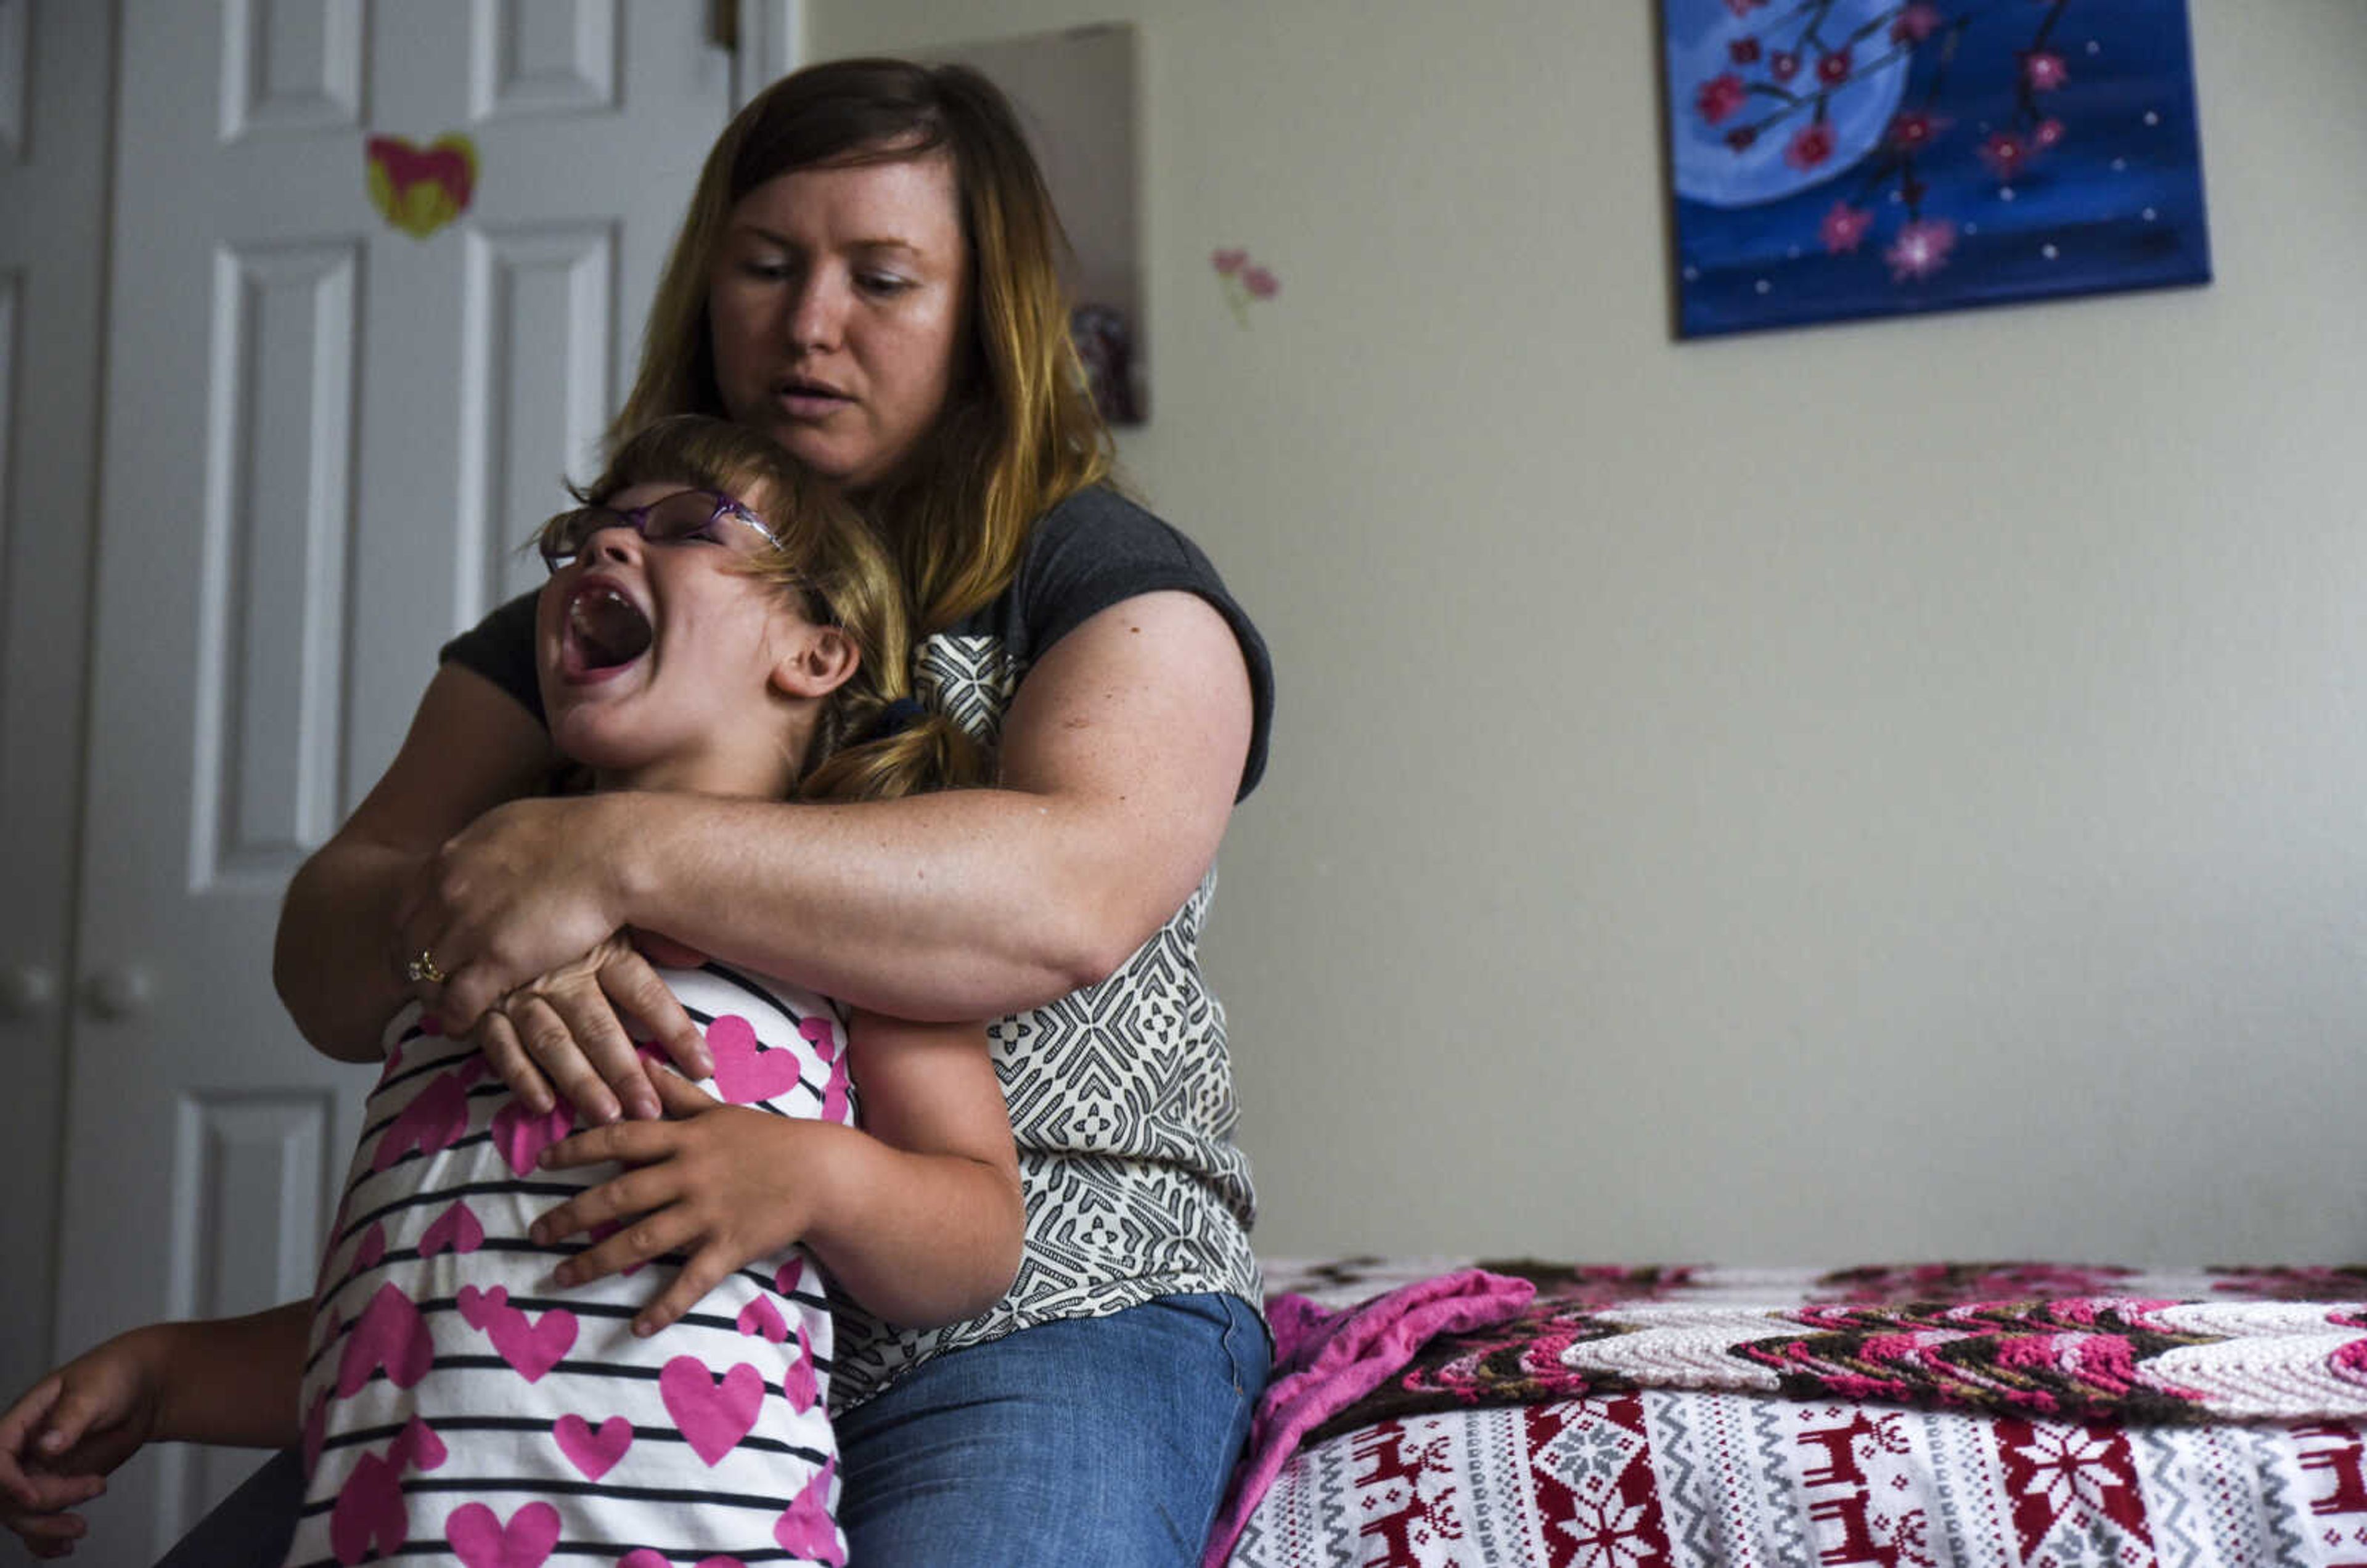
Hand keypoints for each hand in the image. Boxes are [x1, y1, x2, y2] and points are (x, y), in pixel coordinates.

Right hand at [0, 1334, 167, 1558]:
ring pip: (21, 1514)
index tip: (33, 1496)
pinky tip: (64, 1548)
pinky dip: (45, 1541)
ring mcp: (39, 1472)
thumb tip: (46, 1446)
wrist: (145, 1387)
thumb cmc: (116, 1376)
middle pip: (8, 1494)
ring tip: (81, 1527)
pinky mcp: (57, 1487)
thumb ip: (70, 1418)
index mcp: (22, 1421)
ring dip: (46, 1527)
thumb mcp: (95, 1389)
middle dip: (44, 1503)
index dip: (7, 1482)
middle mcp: (24, 1450)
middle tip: (94, 1487)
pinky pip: (38, 1521)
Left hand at [395, 794, 632, 1034]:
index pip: (406, 908)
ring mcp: (468, 927)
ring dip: (433, 999)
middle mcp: (447, 893)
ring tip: (445, 1012)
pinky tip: (463, 1026)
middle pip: (408, 945)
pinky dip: (454, 1019)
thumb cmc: (581, 835)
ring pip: (426, 977)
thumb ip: (485, 851)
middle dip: (414, 971)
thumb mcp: (512, 826)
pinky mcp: (496, 960)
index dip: (412, 936)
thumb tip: (485, 859)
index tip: (422, 952)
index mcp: (450, 859)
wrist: (611, 851)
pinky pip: (456, 1002)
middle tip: (428, 988)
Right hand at [471, 934, 709, 1122]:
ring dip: (579, 1081)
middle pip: (598, 1026)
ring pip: (554, 1041)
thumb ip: (654, 939)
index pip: (644, 994)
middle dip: (625, 1071)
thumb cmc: (566, 913)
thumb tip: (697, 958)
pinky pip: (501, 1045)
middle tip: (650, 1109)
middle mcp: (563, 975)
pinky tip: (543, 1105)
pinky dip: (520, 1076)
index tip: (703, 1067)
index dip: (675, 1031)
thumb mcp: (612, 917)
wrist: (487, 895)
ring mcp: (521, 992)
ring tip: (608, 1115)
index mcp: (602, 951)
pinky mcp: (482, 1007)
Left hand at [529, 1070, 845, 1335]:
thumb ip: (677, 1092)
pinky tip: (637, 1326)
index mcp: (685, 1138)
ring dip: (597, 1261)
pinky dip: (665, 1305)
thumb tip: (642, 1063)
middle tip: (535, 1233)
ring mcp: (708, 1213)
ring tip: (561, 1277)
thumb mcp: (720, 1110)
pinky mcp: (728, 1247)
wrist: (822, 1173)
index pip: (620, 1138)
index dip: (577, 1149)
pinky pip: (691, 1280)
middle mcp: (689, 1175)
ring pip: (642, 1240)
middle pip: (619, 1195)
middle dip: (571, 1215)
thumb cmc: (768, 1139)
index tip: (541, 1163)